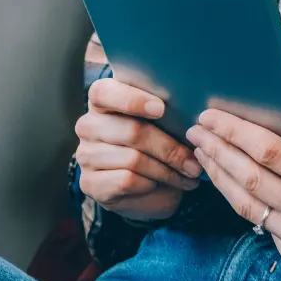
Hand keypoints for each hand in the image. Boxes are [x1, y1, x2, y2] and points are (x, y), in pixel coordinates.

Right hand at [74, 78, 200, 221]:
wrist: (141, 187)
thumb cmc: (154, 145)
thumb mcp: (160, 124)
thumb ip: (166, 113)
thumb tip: (194, 117)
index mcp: (102, 101)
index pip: (105, 93)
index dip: (133, 99)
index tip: (161, 109)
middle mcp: (88, 126)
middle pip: (132, 132)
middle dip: (169, 149)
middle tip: (193, 162)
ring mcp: (86, 156)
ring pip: (134, 159)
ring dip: (167, 170)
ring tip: (188, 175)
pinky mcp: (90, 183)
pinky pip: (127, 181)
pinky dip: (152, 184)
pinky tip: (163, 184)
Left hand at [188, 105, 280, 270]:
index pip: (268, 152)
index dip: (234, 132)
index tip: (211, 116)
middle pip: (249, 178)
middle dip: (216, 151)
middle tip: (195, 131)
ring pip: (247, 206)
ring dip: (219, 177)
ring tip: (202, 154)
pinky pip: (261, 226)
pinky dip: (241, 202)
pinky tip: (227, 182)